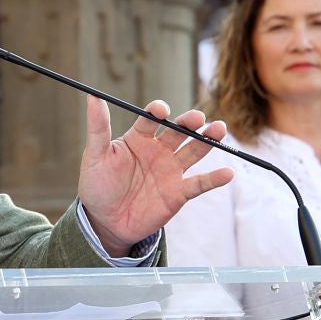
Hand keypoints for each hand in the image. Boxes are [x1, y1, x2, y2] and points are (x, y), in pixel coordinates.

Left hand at [76, 98, 233, 254]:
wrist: (106, 222)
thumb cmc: (97, 186)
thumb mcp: (95, 156)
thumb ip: (98, 128)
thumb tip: (93, 97)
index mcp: (138, 138)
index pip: (151, 119)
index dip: (157, 112)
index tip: (161, 110)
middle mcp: (158, 150)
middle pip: (178, 131)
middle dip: (189, 123)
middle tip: (199, 117)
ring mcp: (171, 171)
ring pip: (193, 151)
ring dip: (207, 140)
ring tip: (219, 128)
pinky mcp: (178, 193)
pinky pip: (199, 183)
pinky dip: (214, 179)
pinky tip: (227, 173)